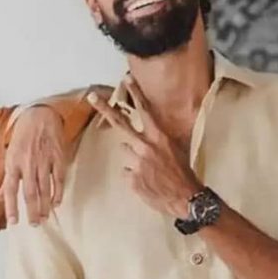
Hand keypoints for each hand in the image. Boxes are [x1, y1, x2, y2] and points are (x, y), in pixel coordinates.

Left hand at [0, 105, 66, 226]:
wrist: (41, 115)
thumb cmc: (23, 136)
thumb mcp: (10, 155)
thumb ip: (6, 179)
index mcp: (13, 163)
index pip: (11, 189)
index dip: (11, 207)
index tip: (13, 222)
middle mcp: (28, 163)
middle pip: (30, 192)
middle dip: (32, 211)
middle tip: (34, 224)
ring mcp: (44, 160)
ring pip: (45, 188)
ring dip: (45, 206)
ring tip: (44, 218)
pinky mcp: (58, 157)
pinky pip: (59, 179)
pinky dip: (58, 192)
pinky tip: (56, 202)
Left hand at [86, 78, 202, 218]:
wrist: (185, 199)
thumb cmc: (183, 173)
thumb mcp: (178, 150)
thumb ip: (161, 140)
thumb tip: (148, 135)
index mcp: (159, 137)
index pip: (145, 110)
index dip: (135, 94)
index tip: (126, 79)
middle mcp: (145, 146)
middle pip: (121, 123)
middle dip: (105, 108)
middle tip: (91, 97)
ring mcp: (136, 162)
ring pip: (126, 151)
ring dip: (134, 157)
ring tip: (150, 170)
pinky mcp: (130, 178)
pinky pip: (127, 172)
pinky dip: (134, 176)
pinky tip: (148, 182)